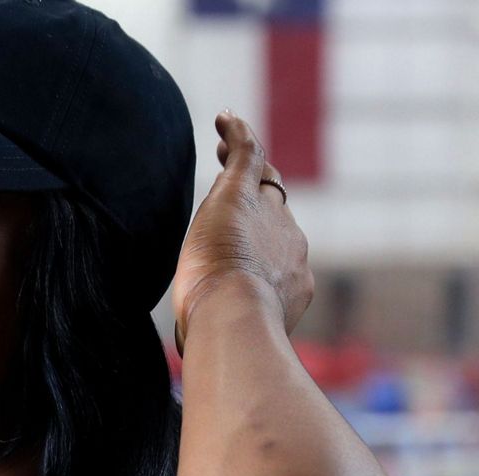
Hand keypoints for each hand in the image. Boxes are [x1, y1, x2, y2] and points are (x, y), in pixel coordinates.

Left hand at [170, 112, 313, 355]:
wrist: (235, 316)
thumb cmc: (225, 336)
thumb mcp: (225, 334)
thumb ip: (214, 331)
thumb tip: (191, 350)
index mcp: (291, 280)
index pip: (275, 251)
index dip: (259, 241)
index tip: (240, 241)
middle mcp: (291, 244)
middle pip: (273, 212)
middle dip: (258, 196)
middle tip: (235, 180)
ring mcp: (270, 217)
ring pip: (262, 180)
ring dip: (245, 161)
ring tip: (225, 143)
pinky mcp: (242, 194)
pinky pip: (247, 155)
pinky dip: (236, 136)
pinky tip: (223, 118)